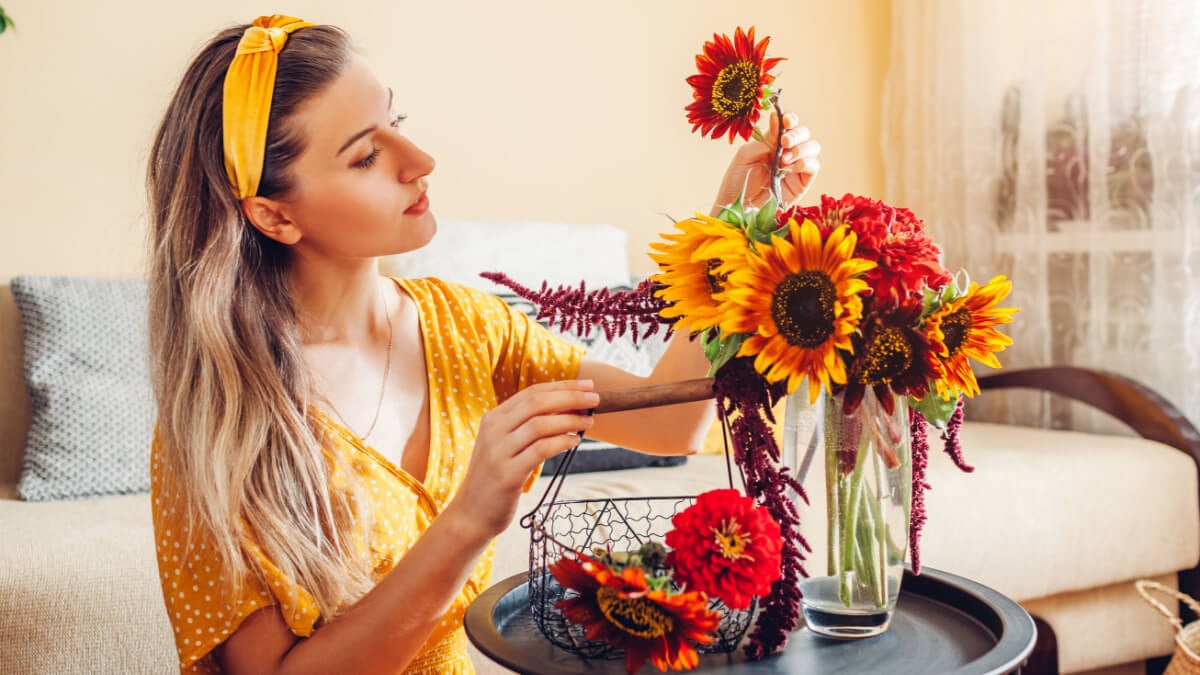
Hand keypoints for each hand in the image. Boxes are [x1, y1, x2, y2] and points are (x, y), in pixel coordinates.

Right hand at [447, 380, 597, 541]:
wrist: (471, 514)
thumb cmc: (495, 479)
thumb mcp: (505, 446)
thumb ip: (526, 427)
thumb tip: (567, 409)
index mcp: (493, 419)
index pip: (531, 393)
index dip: (562, 387)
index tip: (587, 385)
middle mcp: (493, 431)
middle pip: (537, 403)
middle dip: (570, 397)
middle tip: (595, 398)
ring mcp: (498, 452)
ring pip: (540, 424)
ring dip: (570, 419)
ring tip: (589, 421)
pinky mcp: (507, 474)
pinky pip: (541, 450)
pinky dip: (562, 442)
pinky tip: (574, 441)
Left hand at [711, 111, 820, 212]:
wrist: (736, 208)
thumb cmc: (736, 183)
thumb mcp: (744, 156)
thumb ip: (762, 141)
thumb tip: (779, 129)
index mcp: (772, 143)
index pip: (787, 125)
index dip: (789, 118)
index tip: (784, 119)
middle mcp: (786, 152)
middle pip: (804, 133)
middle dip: (797, 132)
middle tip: (784, 140)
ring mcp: (795, 168)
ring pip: (813, 147)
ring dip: (801, 148)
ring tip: (784, 159)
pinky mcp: (802, 183)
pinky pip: (814, 166)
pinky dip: (806, 162)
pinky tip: (792, 167)